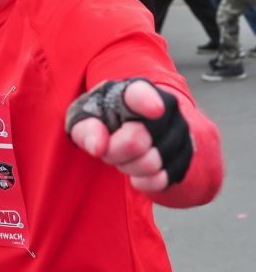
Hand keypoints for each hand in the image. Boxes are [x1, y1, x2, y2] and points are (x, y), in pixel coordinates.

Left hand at [67, 79, 192, 191]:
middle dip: (114, 152)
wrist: (127, 126)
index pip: (140, 95)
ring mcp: (180, 129)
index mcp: (134, 91)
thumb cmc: (103, 119)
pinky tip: (136, 172)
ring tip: (122, 156)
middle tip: (108, 148)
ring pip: (151, 163)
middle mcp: (165, 105)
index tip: (155, 110)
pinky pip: (162, 179)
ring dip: (128, 167)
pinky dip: (143, 181)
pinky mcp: (186, 154)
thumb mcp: (84, 119)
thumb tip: (98, 146)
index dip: (147, 102)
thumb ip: (86, 129)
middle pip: (136, 141)